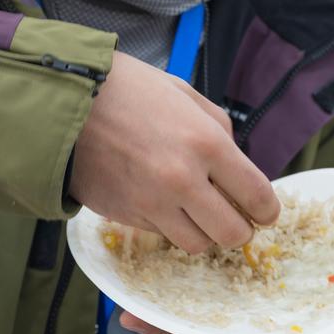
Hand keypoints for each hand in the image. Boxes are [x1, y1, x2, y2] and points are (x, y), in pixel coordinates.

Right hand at [70, 51, 279, 252]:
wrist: (66, 101)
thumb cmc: (128, 89)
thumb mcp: (184, 93)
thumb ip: (217, 128)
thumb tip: (234, 162)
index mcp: (206, 142)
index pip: (257, 196)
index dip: (267, 209)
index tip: (264, 211)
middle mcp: (183, 180)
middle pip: (232, 233)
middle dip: (239, 227)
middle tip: (233, 215)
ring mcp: (153, 203)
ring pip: (197, 244)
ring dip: (203, 232)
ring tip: (194, 209)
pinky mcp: (126, 217)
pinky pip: (161, 235)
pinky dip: (168, 225)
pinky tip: (160, 200)